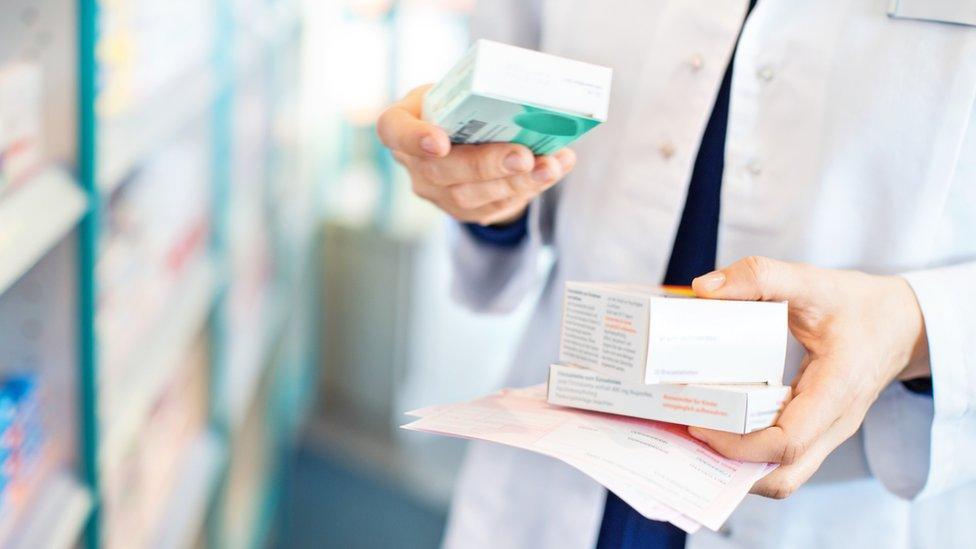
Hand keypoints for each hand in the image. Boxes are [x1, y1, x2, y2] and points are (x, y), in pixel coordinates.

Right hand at [377, 85, 575, 224]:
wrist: (466, 138)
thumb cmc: (461, 105)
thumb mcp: (459, 89)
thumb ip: (480, 93)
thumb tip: (534, 99)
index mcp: (402, 122)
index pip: (393, 130)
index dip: (413, 138)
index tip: (440, 143)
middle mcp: (413, 163)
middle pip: (442, 170)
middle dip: (487, 165)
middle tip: (523, 156)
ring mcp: (436, 192)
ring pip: (471, 195)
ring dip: (517, 182)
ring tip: (550, 166)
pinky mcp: (463, 211)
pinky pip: (494, 206)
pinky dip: (529, 187)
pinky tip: (553, 170)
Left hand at [688, 256, 929, 498]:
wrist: (902, 324)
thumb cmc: (857, 304)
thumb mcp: (811, 280)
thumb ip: (760, 277)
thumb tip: (704, 288)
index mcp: (837, 389)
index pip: (788, 441)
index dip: (738, 444)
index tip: (699, 423)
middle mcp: (836, 422)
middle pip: (784, 475)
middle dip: (732, 467)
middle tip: (689, 433)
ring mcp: (829, 432)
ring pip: (785, 474)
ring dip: (740, 466)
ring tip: (698, 435)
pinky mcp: (818, 431)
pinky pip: (784, 458)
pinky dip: (751, 455)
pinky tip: (721, 430)